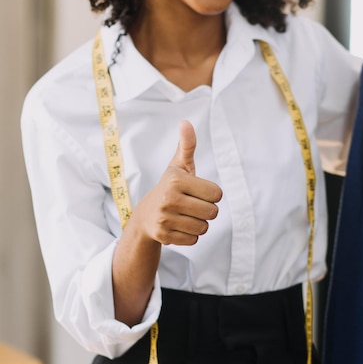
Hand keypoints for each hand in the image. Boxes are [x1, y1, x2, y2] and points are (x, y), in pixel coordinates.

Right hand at [136, 120, 221, 245]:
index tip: (198, 192)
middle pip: (213, 212)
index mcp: (176, 180)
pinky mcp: (164, 236)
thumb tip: (186, 123)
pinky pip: (194, 240)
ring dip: (199, 224)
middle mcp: (169, 199)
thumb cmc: (169, 188)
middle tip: (193, 206)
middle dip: (207, 211)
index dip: (211, 194)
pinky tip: (179, 226)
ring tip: (185, 216)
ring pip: (204, 228)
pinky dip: (190, 235)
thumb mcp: (178, 166)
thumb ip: (187, 146)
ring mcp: (165, 219)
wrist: (145, 216)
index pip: (217, 194)